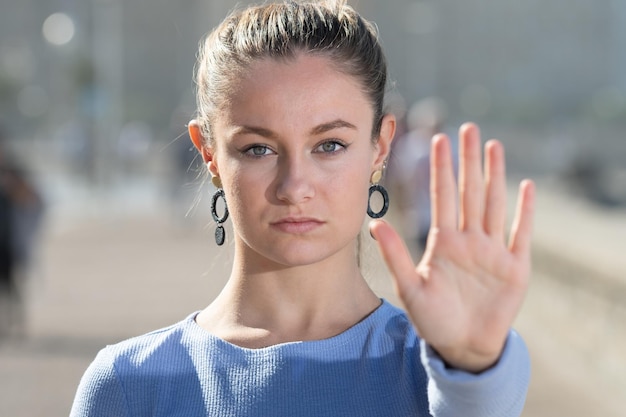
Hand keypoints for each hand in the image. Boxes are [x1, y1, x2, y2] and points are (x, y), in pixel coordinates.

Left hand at [370, 123, 534, 372]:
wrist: (461, 346)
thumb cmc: (433, 318)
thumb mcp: (410, 287)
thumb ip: (395, 255)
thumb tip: (374, 223)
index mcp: (443, 242)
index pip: (441, 196)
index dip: (441, 168)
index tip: (438, 138)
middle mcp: (468, 239)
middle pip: (469, 191)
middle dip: (468, 160)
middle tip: (469, 128)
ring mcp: (492, 251)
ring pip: (493, 204)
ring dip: (495, 175)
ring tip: (493, 145)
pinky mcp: (515, 267)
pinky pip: (520, 234)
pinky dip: (525, 212)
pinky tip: (526, 186)